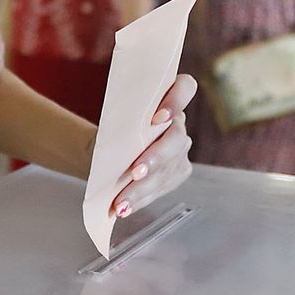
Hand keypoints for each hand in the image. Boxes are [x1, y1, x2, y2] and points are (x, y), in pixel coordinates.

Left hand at [107, 73, 195, 220]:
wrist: (108, 148)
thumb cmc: (113, 128)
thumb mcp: (115, 118)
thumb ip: (121, 120)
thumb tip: (110, 141)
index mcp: (167, 97)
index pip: (186, 88)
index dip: (176, 101)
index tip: (157, 117)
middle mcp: (178, 124)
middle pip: (176, 139)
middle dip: (155, 158)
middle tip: (135, 171)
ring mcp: (179, 150)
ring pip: (169, 169)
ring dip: (143, 188)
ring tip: (122, 200)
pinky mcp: (177, 172)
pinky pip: (162, 187)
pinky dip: (141, 198)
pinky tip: (126, 206)